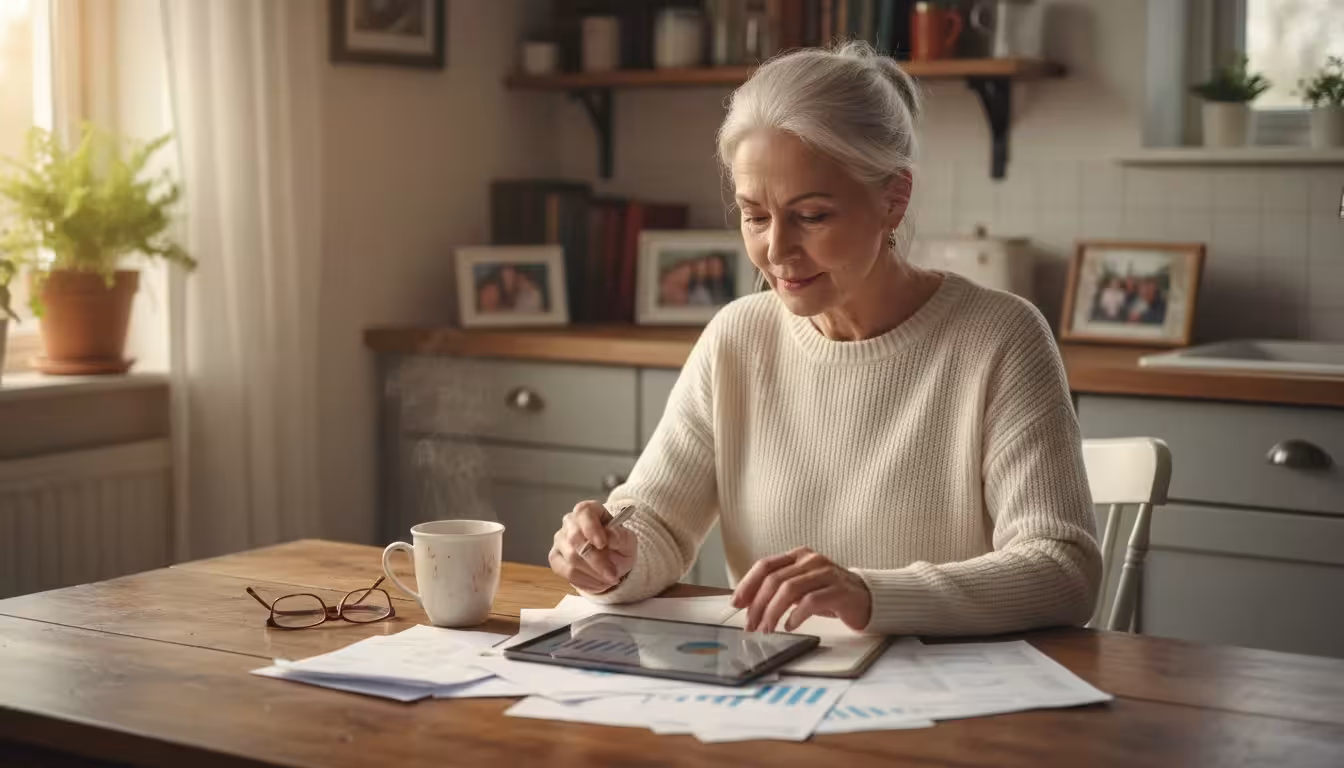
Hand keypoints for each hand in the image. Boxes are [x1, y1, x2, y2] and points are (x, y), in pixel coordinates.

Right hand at [549, 501, 636, 592]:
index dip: (591, 528)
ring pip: (570, 557)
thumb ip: (621, 537)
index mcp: (590, 510)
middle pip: (575, 538)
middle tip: (612, 574)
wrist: (613, 563)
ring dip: (593, 573)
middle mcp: (571, 521)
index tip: (602, 544)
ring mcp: (560, 539)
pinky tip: (597, 583)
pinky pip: (564, 571)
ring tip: (609, 579)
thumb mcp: (628, 540)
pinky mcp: (555, 557)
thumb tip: (611, 536)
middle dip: (596, 560)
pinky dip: (584, 580)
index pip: (584, 512)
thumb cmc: (619, 546)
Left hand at [731, 547, 871, 632]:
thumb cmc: (829, 594)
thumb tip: (748, 605)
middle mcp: (811, 560)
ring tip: (767, 629)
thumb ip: (778, 591)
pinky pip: (811, 601)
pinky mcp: (839, 589)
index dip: (747, 584)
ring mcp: (826, 572)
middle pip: (774, 580)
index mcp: (798, 556)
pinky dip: (796, 615)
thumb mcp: (801, 588)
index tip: (736, 604)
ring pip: (789, 589)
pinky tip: (790, 626)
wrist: (867, 599)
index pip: (765, 565)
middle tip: (751, 625)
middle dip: (757, 605)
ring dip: (773, 612)